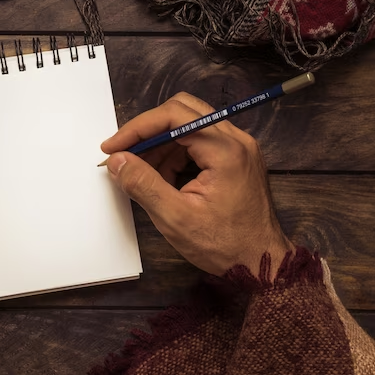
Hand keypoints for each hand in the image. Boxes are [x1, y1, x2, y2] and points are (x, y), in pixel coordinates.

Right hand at [101, 92, 292, 278]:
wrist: (261, 263)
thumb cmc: (225, 245)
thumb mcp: (175, 218)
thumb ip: (143, 184)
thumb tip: (117, 161)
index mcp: (225, 150)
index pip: (174, 116)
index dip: (137, 128)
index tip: (112, 147)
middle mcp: (236, 140)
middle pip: (182, 111)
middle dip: (147, 131)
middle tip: (123, 153)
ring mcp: (238, 147)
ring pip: (188, 125)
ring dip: (159, 144)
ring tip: (141, 173)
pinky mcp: (235, 158)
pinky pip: (198, 141)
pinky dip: (174, 153)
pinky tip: (162, 178)